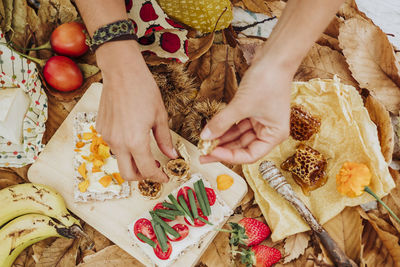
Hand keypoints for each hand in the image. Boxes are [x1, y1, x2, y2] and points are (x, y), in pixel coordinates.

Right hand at [95, 40, 177, 181]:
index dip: (158, 177)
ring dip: (132, 160)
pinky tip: (131, 133)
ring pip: (119, 159)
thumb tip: (171, 155)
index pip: (147, 170)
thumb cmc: (144, 90)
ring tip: (144, 148)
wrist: (121, 71)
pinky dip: (123, 146)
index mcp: (136, 141)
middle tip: (153, 169)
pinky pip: (112, 144)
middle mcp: (118, 143)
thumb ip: (165, 140)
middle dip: (141, 177)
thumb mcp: (160, 116)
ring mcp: (107, 136)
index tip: (164, 177)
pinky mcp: (100, 128)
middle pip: (127, 174)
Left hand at [199, 52, 294, 164]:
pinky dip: (226, 127)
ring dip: (223, 138)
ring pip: (239, 136)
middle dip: (223, 149)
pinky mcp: (254, 111)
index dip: (230, 156)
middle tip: (203, 153)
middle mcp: (269, 131)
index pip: (250, 155)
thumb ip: (222, 122)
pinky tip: (212, 130)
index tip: (212, 153)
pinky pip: (238, 124)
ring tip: (205, 142)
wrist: (275, 57)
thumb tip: (205, 136)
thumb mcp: (241, 105)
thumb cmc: (267, 80)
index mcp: (274, 135)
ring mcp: (261, 121)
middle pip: (243, 147)